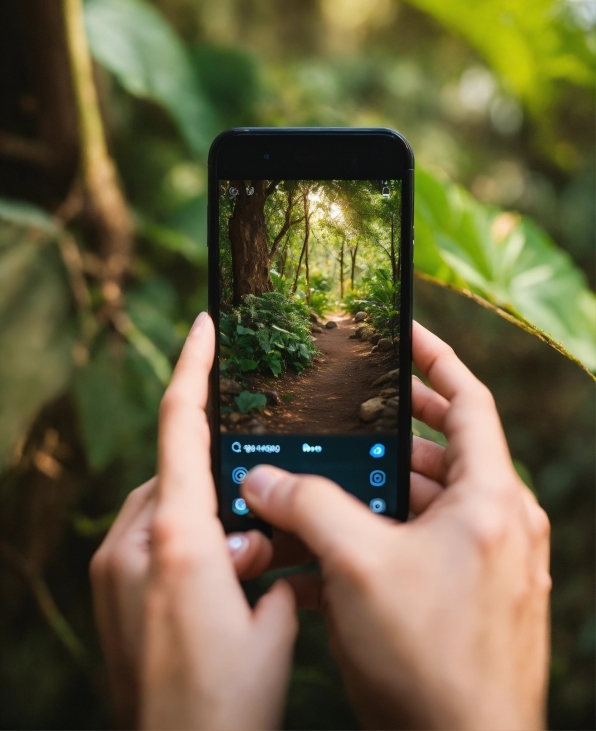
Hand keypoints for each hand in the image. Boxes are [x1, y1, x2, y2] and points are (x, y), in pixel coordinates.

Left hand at [90, 313, 297, 729]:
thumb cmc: (228, 704)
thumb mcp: (272, 624)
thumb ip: (268, 564)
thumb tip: (261, 542)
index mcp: (178, 539)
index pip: (182, 428)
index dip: (194, 369)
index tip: (204, 326)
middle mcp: (132, 545)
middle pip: (176, 474)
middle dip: (218, 481)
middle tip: (259, 522)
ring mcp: (111, 571)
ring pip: (161, 509)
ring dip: (200, 519)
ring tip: (241, 568)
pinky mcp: (107, 596)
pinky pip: (144, 542)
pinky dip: (180, 545)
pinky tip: (213, 588)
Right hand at [243, 322, 550, 730]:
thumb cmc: (429, 660)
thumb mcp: (356, 567)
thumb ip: (305, 508)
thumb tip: (259, 479)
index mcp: (492, 500)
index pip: (470, 400)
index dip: (436, 358)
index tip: (404, 333)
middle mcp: (502, 525)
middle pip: (450, 450)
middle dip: (398, 427)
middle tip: (355, 407)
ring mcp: (492, 564)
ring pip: (437, 500)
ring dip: (388, 484)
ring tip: (337, 475)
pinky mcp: (475, 598)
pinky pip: (434, 544)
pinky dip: (394, 531)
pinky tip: (345, 542)